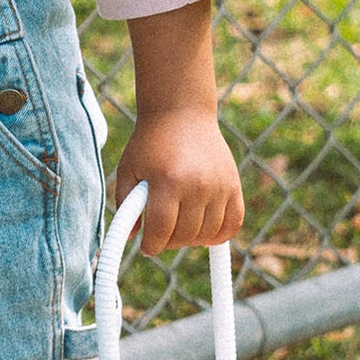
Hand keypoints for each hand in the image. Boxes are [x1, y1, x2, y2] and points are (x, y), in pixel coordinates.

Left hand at [116, 0, 243, 252]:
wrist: (181, 112)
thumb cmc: (149, 142)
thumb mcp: (129, 169)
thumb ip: (126, 205)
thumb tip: (131, 238)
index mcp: (167, 181)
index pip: (161, 230)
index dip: (151, 245)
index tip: (146, 247)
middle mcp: (197, 185)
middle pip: (184, 235)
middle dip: (168, 242)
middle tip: (160, 236)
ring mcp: (218, 185)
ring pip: (208, 233)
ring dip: (191, 240)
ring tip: (179, 232)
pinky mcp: (232, 184)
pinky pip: (234, 222)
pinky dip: (220, 235)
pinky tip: (206, 235)